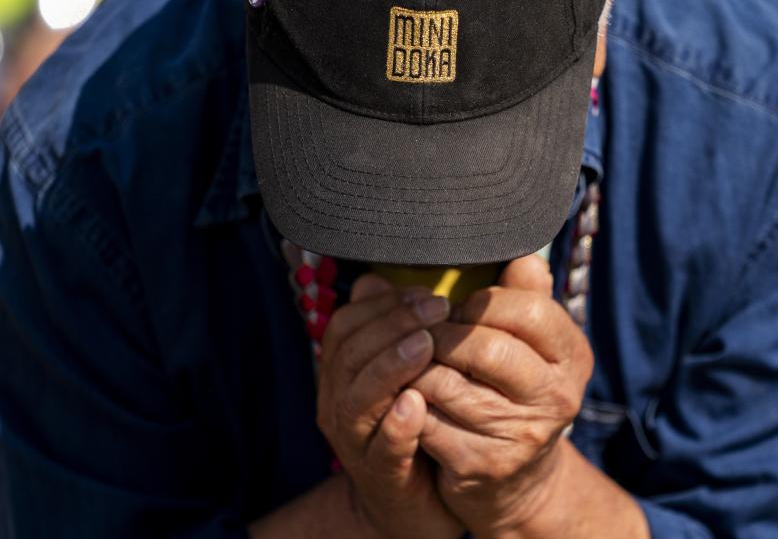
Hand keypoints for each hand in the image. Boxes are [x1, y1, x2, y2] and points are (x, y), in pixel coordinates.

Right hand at [316, 275, 464, 538]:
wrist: (417, 499)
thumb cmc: (414, 421)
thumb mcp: (402, 368)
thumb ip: (391, 325)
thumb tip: (375, 277)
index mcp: (343, 373)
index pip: (346, 325)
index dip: (383, 304)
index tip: (425, 291)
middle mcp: (339, 404)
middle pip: (350, 354)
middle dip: (393, 324)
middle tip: (438, 307)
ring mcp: (356, 441)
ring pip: (358, 397)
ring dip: (391, 365)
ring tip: (425, 344)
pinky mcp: (381, 475)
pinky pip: (381, 448)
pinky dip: (397, 424)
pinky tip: (417, 402)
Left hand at [412, 256, 593, 536]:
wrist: (516, 481)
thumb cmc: (512, 389)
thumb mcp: (530, 344)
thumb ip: (524, 296)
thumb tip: (521, 256)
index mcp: (572, 355)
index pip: (528, 309)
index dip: (482, 302)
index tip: (457, 308)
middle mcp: (557, 396)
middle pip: (486, 346)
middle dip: (442, 334)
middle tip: (422, 333)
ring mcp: (522, 434)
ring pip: (447, 383)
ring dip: (416, 368)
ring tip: (405, 361)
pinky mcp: (483, 464)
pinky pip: (427, 421)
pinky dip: (407, 404)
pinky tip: (403, 397)